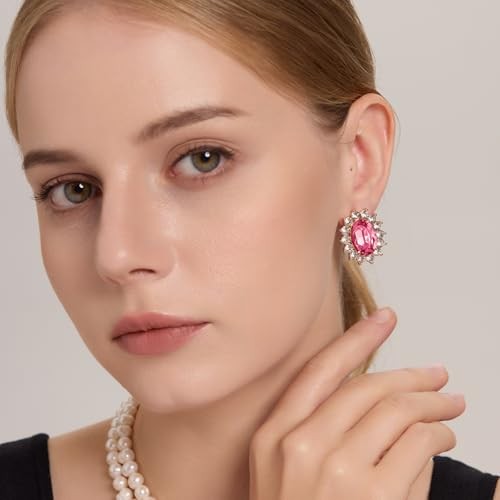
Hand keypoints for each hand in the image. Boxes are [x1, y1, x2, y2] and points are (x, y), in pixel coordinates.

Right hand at [248, 308, 465, 499]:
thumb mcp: (283, 472)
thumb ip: (315, 427)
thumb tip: (372, 392)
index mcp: (274, 434)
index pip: (321, 370)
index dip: (357, 339)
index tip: (385, 319)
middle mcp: (300, 445)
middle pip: (368, 387)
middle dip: (411, 375)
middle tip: (438, 374)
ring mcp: (335, 472)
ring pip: (397, 411)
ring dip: (433, 403)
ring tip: (451, 404)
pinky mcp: (374, 497)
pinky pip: (418, 446)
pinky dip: (439, 437)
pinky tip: (445, 439)